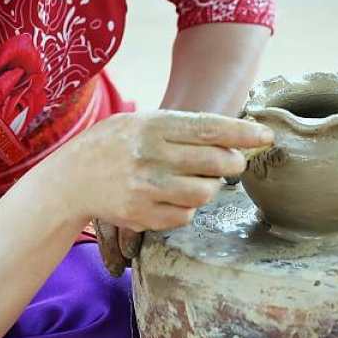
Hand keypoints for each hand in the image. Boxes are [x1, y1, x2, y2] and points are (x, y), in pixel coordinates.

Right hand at [49, 110, 272, 272]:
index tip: (266, 136)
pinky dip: (188, 207)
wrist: (70, 179)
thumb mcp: (141, 121)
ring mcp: (146, 188)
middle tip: (233, 162)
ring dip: (210, 187)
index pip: (210, 129)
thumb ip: (182, 126)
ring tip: (197, 179)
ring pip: (205, 193)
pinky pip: (185, 216)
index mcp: (154, 126)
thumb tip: (231, 136)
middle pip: (216, 162)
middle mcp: (151, 156)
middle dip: (234, 163)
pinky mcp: (142, 216)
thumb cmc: (113, 144)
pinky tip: (174, 196)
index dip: (243, 133)